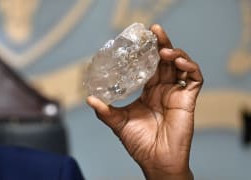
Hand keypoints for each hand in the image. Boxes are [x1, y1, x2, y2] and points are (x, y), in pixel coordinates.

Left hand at [87, 24, 202, 179]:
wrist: (156, 161)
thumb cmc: (139, 143)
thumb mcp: (119, 123)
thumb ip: (105, 111)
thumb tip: (89, 98)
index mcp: (149, 92)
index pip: (150, 66)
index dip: (147, 52)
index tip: (141, 39)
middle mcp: (163, 90)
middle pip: (165, 60)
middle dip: (162, 44)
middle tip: (155, 30)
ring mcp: (177, 93)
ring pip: (181, 65)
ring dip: (175, 53)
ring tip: (164, 49)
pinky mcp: (188, 100)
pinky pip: (195, 78)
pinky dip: (190, 67)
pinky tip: (178, 62)